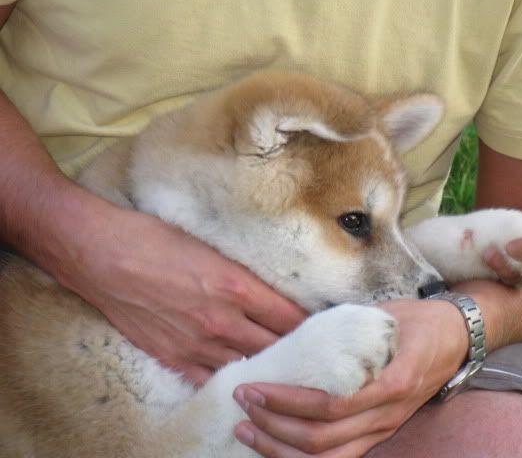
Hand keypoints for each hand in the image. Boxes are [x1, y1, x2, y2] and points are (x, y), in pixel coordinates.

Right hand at [56, 205, 306, 385]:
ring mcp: (196, 343)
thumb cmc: (154, 239)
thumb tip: (268, 290)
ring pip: (247, 366)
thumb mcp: (211, 246)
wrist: (100, 253)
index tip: (321, 326)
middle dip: (296, 349)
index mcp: (235, 286)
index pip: (289, 316)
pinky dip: (229, 381)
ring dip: (267, 367)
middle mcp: (221, 319)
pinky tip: (243, 381)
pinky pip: (210, 380)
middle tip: (310, 350)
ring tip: (284, 369)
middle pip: (275, 346)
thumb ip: (242, 273)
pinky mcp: (171, 356)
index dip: (310, 324)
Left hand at [231, 299, 467, 456]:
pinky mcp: (382, 432)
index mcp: (390, 384)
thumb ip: (345, 330)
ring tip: (248, 432)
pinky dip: (304, 457)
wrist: (459, 336)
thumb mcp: (384, 316)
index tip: (254, 387)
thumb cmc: (420, 320)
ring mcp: (386, 428)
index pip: (329, 407)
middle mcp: (387, 415)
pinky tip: (278, 445)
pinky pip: (340, 457)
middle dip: (273, 427)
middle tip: (242, 404)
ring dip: (282, 451)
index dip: (286, 403)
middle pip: (321, 441)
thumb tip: (296, 337)